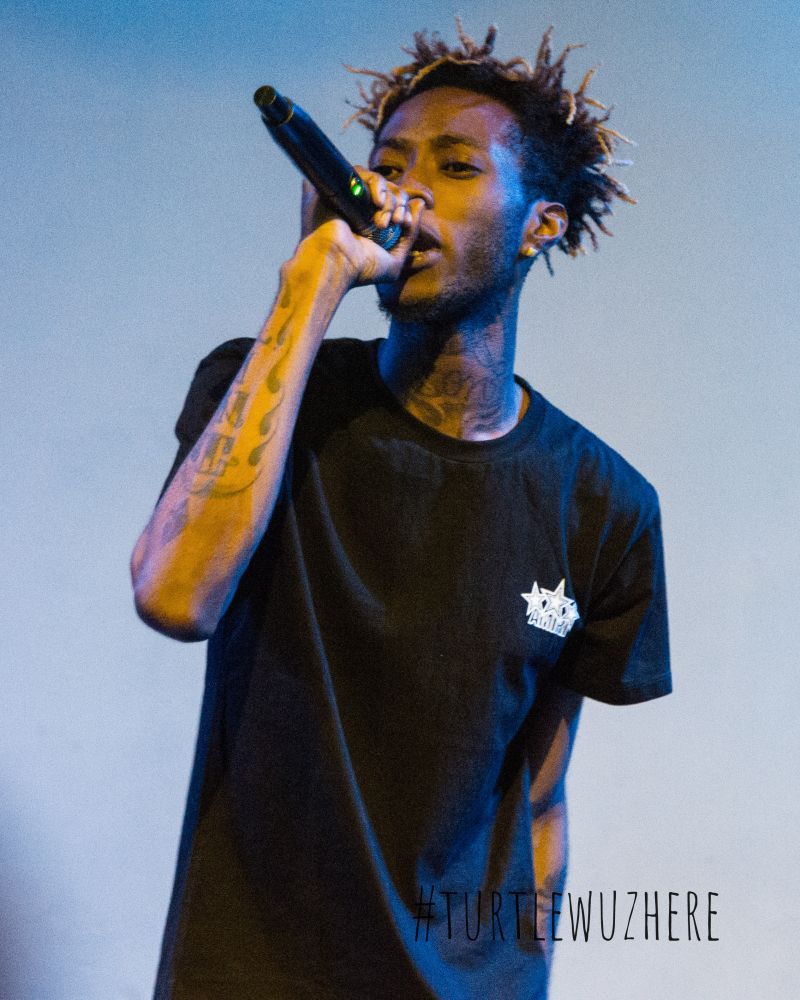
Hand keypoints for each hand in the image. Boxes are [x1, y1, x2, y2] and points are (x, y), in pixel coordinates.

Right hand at [297, 167, 425, 287]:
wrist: (336, 264)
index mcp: (369, 225)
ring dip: (389, 198)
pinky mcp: (337, 186)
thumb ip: (410, 234)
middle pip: (388, 191)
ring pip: (377, 181)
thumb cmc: (362, 269)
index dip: (403, 209)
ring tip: (383, 219)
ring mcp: (347, 197)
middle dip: (399, 204)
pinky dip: (376, 185)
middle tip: (397, 221)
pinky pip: (361, 173)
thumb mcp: (395, 260)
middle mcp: (358, 209)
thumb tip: (420, 203)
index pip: (393, 205)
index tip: (404, 223)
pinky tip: (377, 202)